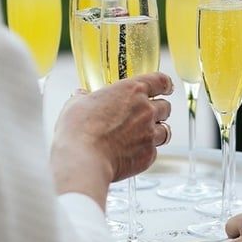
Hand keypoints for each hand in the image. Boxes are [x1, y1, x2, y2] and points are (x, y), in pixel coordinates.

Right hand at [50, 71, 173, 206]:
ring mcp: (150, 134)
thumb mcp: (75, 104)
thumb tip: (81, 95)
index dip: (165, 84)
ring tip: (142, 136)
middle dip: (159, 110)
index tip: (166, 87)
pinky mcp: (148, 155)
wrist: (83, 160)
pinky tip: (131, 153)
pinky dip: (145, 151)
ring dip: (156, 132)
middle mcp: (146, 110)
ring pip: (165, 130)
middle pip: (166, 107)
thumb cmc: (78, 129)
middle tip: (146, 115)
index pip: (160, 81)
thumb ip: (83, 97)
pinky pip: (154, 151)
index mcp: (132, 91)